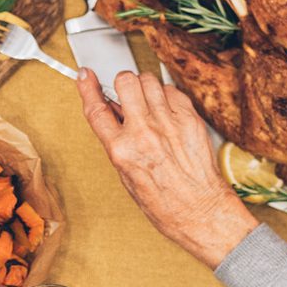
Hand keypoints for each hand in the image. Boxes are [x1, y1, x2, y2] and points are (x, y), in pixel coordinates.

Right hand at [76, 69, 257, 268]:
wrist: (200, 211)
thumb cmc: (164, 202)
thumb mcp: (126, 175)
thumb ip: (116, 141)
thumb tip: (112, 114)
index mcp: (122, 150)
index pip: (96, 109)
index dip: (87, 87)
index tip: (86, 75)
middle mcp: (144, 133)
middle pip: (125, 82)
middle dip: (123, 84)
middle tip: (126, 94)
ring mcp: (169, 123)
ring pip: (149, 80)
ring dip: (144, 87)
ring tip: (148, 103)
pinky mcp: (190, 119)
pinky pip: (172, 90)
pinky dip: (166, 95)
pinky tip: (166, 111)